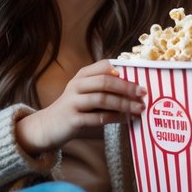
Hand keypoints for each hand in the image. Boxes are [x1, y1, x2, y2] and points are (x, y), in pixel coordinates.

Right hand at [16, 60, 144, 156]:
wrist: (47, 126)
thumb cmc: (74, 108)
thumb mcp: (85, 92)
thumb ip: (104, 88)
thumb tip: (134, 90)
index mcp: (82, 76)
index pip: (104, 65)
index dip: (123, 70)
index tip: (139, 76)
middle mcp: (76, 85)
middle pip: (105, 81)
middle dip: (127, 87)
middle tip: (143, 93)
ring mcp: (73, 102)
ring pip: (102, 99)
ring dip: (124, 104)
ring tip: (139, 109)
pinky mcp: (73, 119)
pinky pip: (98, 118)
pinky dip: (115, 118)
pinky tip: (125, 120)